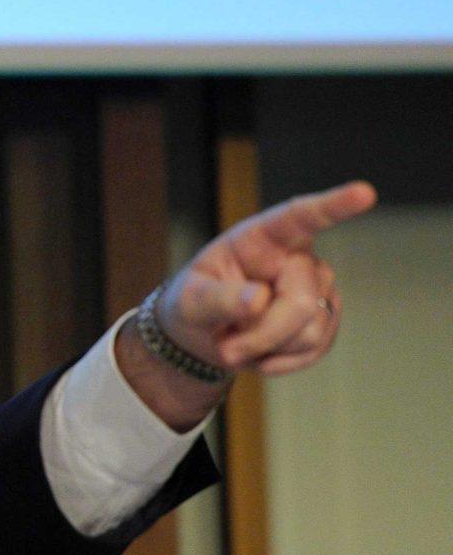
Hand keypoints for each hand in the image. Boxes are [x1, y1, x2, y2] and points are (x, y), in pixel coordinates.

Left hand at [160, 181, 376, 375]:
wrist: (208, 334)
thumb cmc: (196, 303)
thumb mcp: (189, 300)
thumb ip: (216, 299)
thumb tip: (257, 299)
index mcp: (262, 237)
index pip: (300, 217)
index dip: (333, 205)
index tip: (364, 192)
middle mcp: (298, 257)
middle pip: (299, 303)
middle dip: (261, 335)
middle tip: (226, 349)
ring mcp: (319, 287)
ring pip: (310, 332)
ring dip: (266, 349)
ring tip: (240, 341)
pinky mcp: (327, 319)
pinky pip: (314, 350)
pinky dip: (280, 362)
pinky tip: (260, 352)